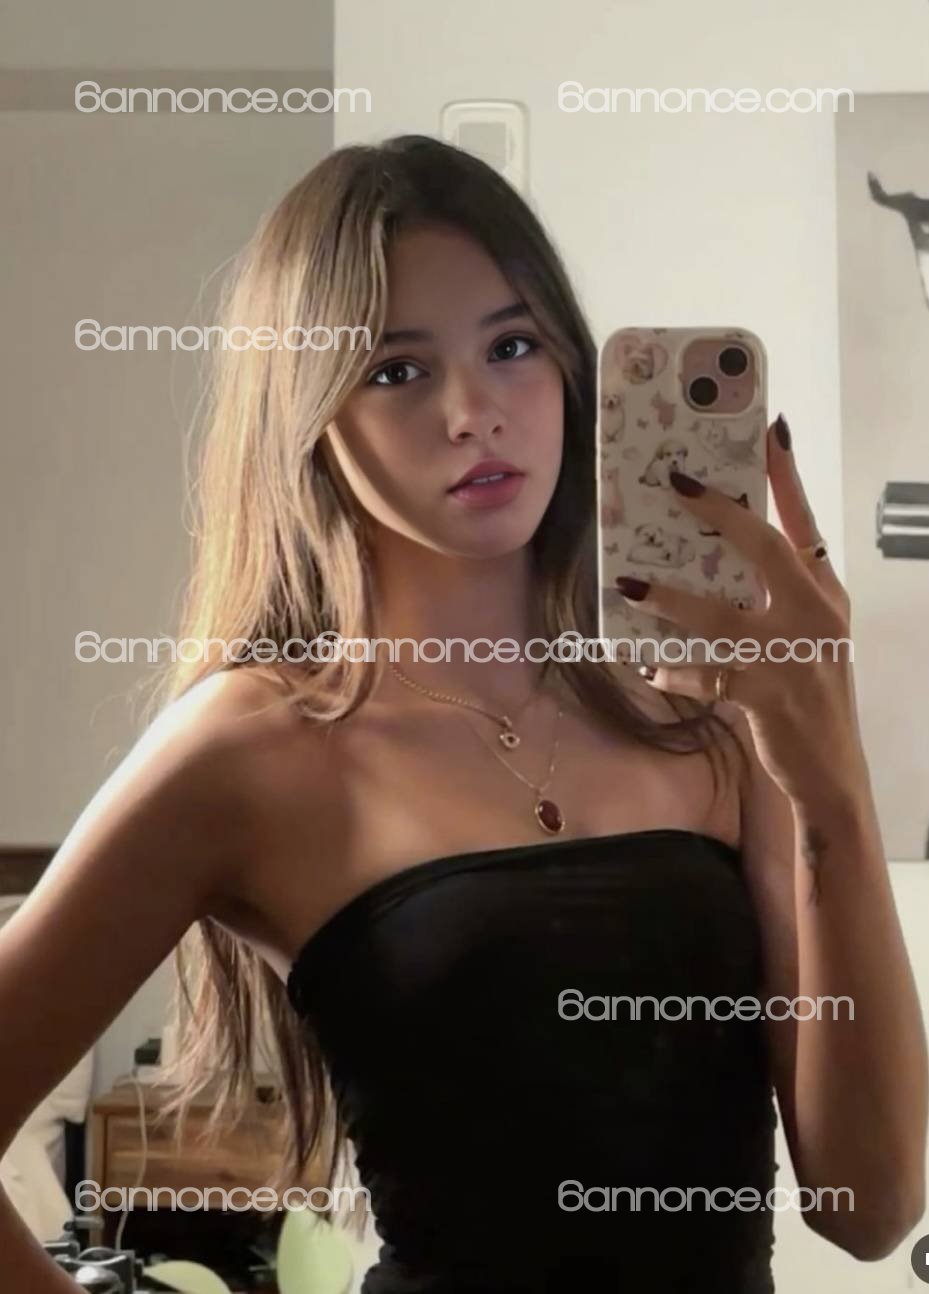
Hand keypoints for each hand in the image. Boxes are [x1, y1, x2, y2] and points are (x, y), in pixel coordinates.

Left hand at [615, 415, 863, 804]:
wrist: (830, 770)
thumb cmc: (809, 692)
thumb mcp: (808, 633)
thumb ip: (776, 594)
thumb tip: (717, 553)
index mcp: (824, 592)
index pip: (806, 522)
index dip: (787, 475)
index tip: (770, 428)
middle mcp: (814, 614)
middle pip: (767, 550)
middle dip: (722, 513)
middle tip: (679, 483)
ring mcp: (792, 654)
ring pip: (721, 616)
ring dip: (671, 598)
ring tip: (630, 583)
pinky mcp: (766, 694)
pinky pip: (707, 675)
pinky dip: (674, 670)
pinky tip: (649, 667)